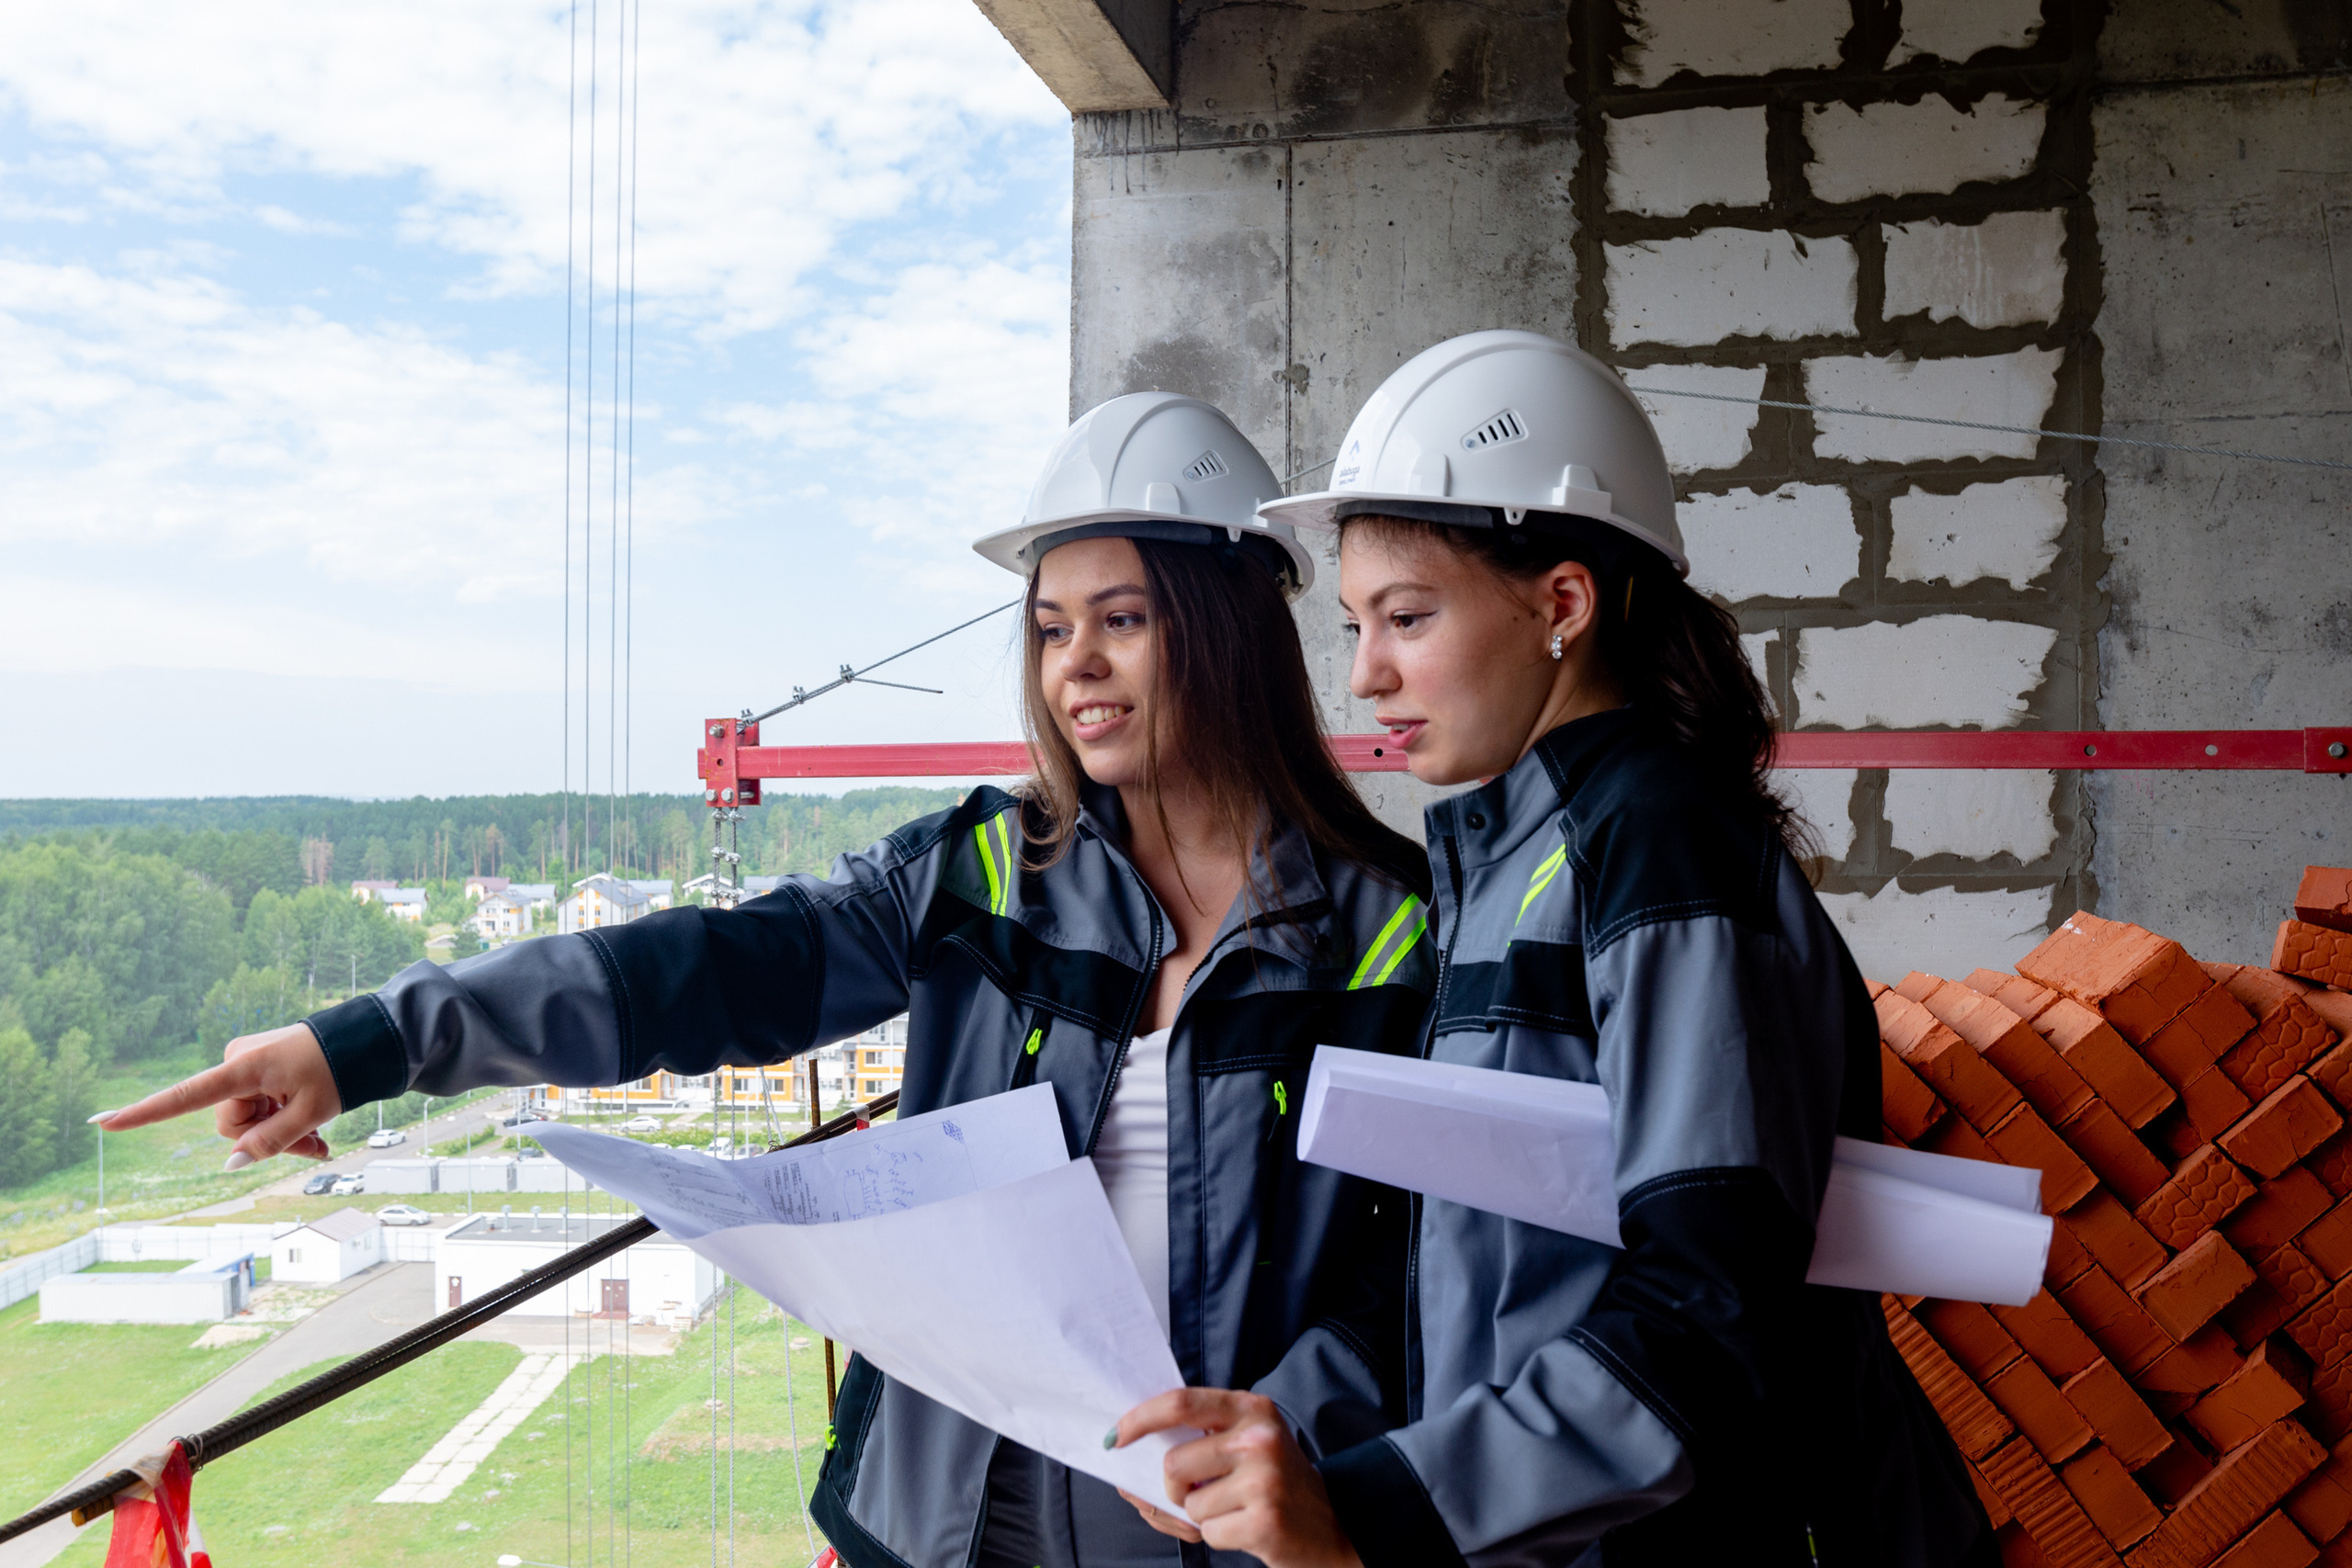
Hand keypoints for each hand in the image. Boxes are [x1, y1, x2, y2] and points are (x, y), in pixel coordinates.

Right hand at [96, 1023, 341, 1167]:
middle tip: (311, 1147)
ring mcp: (246, 1063)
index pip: (185, 1097)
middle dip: (265, 1140)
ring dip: (279, 1134)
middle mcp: (237, 1061)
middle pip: (231, 1123)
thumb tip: (231, 1163)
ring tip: (319, 1140)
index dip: (144, 1113)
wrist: (368, 1037)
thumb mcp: (311, 1112)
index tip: (104, 1123)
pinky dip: (282, 1121)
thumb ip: (270, 1141)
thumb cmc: (342, 1069)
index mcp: (244, 1067)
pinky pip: (258, 1106)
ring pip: (246, 1120)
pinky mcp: (257, 1066)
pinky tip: (315, 1135)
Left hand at [1112, 1389, 1363, 1567]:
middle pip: (1174, 1462)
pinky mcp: (1264, 1519)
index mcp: (1251, 1408)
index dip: (1140, 1418)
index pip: (1180, 1403)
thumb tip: (1130, 1444)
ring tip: (1237, 1508)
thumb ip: (1205, 1433)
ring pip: (1189, 1502)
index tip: (1116, 1436)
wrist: (1334, 1526)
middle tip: (1201, 1491)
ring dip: (1204, 1514)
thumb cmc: (1278, 1482)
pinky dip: (1220, 1535)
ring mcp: (1264, 1478)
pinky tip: (1247, 1526)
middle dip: (1175, 1486)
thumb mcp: (1250, 1441)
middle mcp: (1259, 1437)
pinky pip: (1208, 1532)